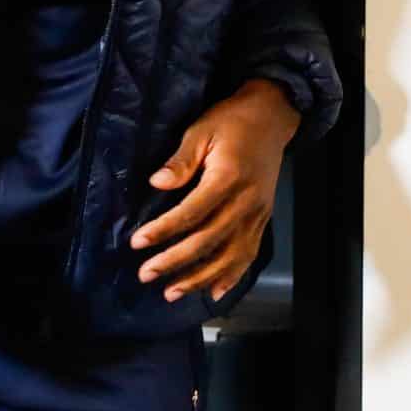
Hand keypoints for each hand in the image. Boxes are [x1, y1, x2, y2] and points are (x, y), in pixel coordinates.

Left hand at [129, 80, 299, 303]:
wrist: (272, 117)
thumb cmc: (232, 122)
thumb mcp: (201, 131)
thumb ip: (180, 161)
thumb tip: (156, 183)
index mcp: (228, 178)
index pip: (191, 212)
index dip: (163, 230)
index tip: (138, 243)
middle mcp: (246, 201)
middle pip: (207, 240)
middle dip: (174, 261)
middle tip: (146, 274)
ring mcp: (258, 213)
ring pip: (229, 256)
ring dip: (200, 278)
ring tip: (172, 292)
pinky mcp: (264, 218)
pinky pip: (249, 254)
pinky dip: (232, 276)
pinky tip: (214, 292)